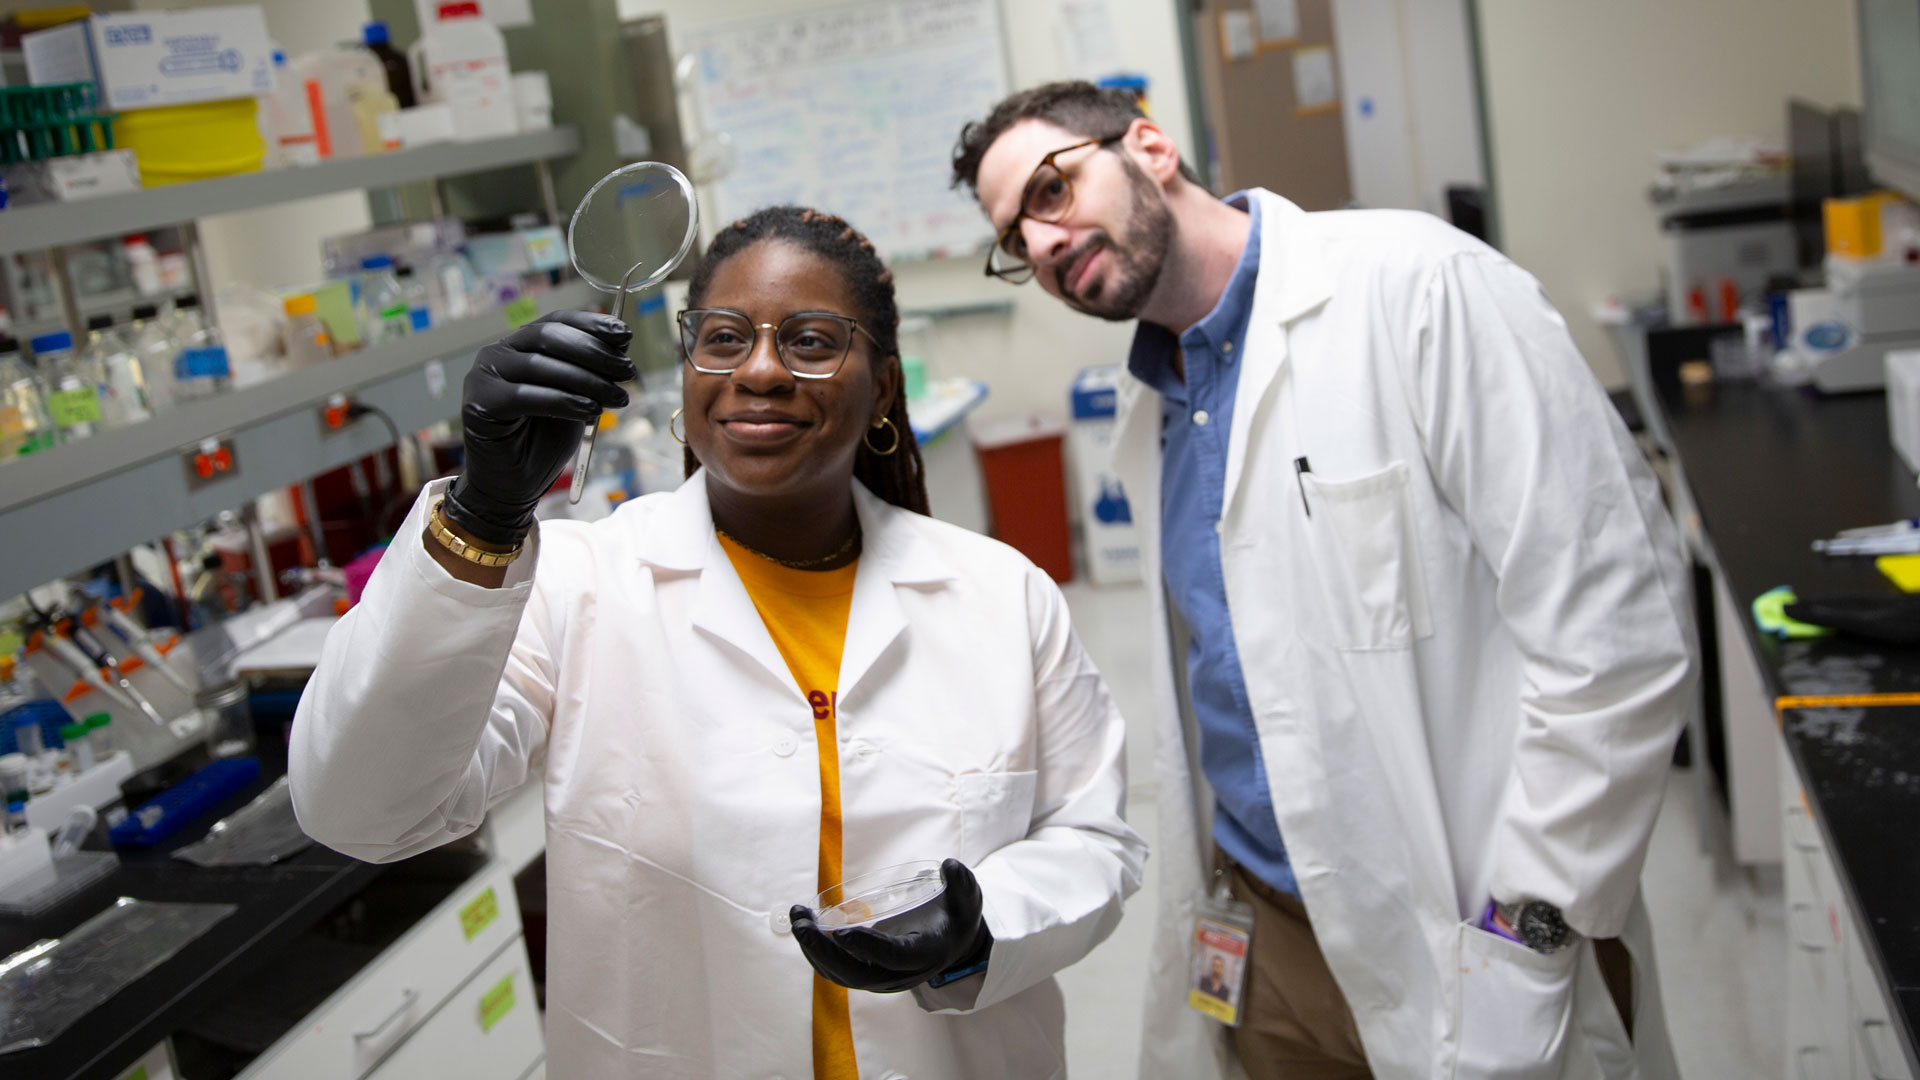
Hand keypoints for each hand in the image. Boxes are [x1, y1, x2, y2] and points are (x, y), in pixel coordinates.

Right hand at [442, 311, 633, 545]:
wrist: (516, 484)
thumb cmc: (544, 440)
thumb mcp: (577, 397)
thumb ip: (591, 371)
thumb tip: (620, 343)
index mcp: (520, 345)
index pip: (557, 321)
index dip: (592, 324)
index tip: (625, 335)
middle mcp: (498, 353)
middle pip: (549, 338)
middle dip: (595, 353)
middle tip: (628, 372)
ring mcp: (484, 376)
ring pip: (540, 366)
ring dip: (587, 380)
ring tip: (617, 397)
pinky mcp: (480, 403)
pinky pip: (527, 397)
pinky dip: (564, 402)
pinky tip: (591, 411)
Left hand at [790, 859, 992, 992]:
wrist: (952, 945)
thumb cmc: (956, 917)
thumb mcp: (967, 899)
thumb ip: (962, 882)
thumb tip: (949, 866)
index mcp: (924, 954)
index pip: (892, 956)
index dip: (867, 946)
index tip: (840, 931)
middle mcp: (900, 974)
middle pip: (856, 973)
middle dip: (824, 951)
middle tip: (802, 925)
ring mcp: (882, 979)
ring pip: (841, 974)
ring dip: (814, 950)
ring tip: (797, 919)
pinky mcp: (868, 974)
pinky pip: (837, 970)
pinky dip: (817, 951)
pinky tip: (805, 925)